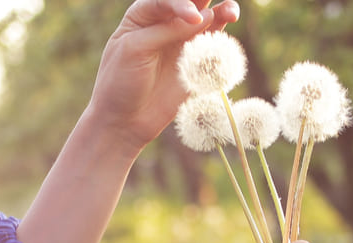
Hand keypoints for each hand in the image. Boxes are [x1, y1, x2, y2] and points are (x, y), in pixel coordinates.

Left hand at [86, 0, 240, 151]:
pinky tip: (228, 38)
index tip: (193, 17)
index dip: (181, 3)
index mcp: (143, 15)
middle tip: (220, 4)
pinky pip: (215, 45)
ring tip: (231, 12)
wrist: (126, 120)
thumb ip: (167, 31)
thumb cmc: (121, 81)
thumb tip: (204, 17)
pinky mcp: (197, 63)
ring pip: (209, 19)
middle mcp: (165, 24)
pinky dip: (224, 38)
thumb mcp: (136, 49)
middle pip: (191, 2)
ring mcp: (183, 43)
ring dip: (223, 11)